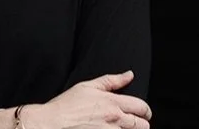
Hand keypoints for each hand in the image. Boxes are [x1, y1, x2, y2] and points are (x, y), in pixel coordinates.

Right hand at [21, 71, 151, 128]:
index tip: (142, 112)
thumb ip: (111, 80)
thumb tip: (129, 75)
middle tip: (131, 122)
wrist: (53, 123)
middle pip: (143, 125)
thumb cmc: (66, 105)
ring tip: (119, 127)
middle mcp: (114, 119)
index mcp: (112, 102)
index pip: (141, 107)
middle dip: (139, 123)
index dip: (145, 110)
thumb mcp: (87, 86)